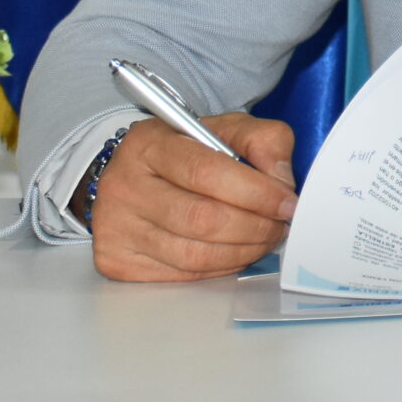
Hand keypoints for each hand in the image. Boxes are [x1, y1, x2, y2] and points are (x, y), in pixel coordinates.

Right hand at [87, 112, 297, 281]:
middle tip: (280, 225)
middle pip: (202, 219)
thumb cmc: (187, 152)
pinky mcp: (117, 260)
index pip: (207, 172)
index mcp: (148, 143)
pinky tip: (236, 251)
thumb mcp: (226, 128)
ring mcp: (115, 227)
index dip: (256, 192)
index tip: (286, 202)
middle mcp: (123, 185)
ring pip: (194, 254)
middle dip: (255, 227)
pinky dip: (220, 267)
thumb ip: (264, 140)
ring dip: (243, 251)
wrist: (135, 175)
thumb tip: (281, 181)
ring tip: (265, 238)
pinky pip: (183, 274)